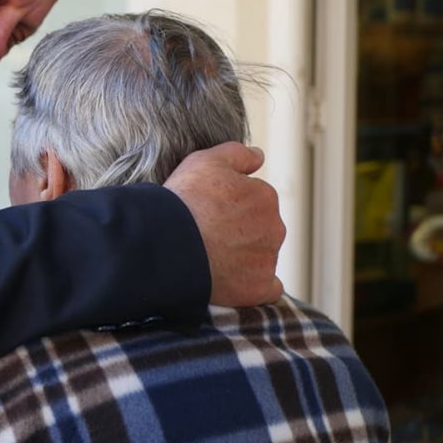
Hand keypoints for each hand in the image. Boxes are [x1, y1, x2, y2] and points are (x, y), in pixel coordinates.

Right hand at [164, 142, 284, 305]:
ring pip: (261, 255)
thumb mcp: (206, 160)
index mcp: (265, 197)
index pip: (254, 198)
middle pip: (260, 228)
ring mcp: (267, 259)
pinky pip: (265, 287)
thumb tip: (259, 156)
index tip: (209, 209)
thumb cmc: (185, 201)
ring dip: (243, 255)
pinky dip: (253, 284)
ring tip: (210, 255)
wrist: (169, 243)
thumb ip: (238, 154)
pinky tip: (232, 280)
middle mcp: (273, 227)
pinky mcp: (257, 287)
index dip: (229, 203)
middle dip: (240, 229)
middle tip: (208, 232)